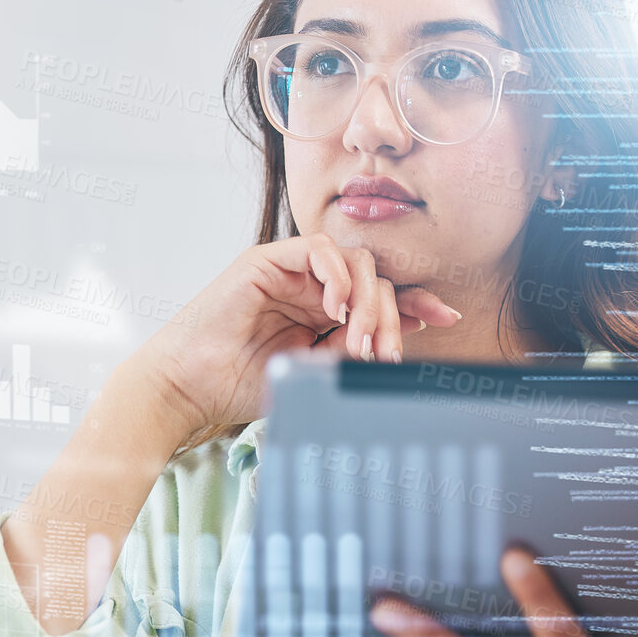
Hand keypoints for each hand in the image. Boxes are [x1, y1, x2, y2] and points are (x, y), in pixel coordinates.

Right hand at [129, 233, 460, 436]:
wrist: (191, 388)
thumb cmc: (239, 385)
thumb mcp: (314, 369)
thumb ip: (353, 346)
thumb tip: (406, 328)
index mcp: (322, 313)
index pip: (380, 296)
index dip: (416, 303)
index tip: (446, 317)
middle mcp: (310, 288)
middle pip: (375, 279)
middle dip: (391, 315)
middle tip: (384, 352)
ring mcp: (290, 271)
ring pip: (353, 263)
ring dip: (366, 300)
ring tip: (357, 337)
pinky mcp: (266, 260)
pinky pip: (317, 248)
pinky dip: (335, 274)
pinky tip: (334, 308)